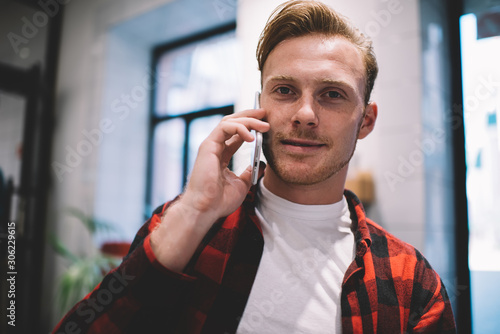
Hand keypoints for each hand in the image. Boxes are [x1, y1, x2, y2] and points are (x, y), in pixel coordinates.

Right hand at [150, 108, 268, 271]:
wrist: (206, 209)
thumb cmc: (219, 201)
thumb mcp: (242, 184)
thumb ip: (249, 172)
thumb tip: (261, 164)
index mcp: (221, 155)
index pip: (236, 134)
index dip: (250, 126)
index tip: (266, 124)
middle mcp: (215, 147)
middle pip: (232, 123)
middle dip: (250, 116)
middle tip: (265, 114)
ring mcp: (210, 145)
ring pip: (229, 122)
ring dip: (248, 121)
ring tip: (264, 125)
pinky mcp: (208, 146)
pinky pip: (225, 128)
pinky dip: (240, 128)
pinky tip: (252, 137)